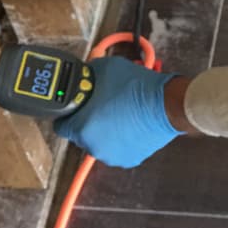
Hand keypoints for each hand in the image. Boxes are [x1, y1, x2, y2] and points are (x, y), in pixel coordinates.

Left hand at [53, 56, 181, 168]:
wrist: (167, 103)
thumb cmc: (136, 87)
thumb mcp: (105, 68)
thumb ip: (88, 74)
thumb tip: (85, 75)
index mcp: (82, 127)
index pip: (60, 125)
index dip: (69, 112)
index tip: (78, 106)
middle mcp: (93, 146)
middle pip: (81, 133)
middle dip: (88, 120)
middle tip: (103, 105)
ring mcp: (111, 155)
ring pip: (100, 141)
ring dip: (105, 130)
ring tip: (120, 113)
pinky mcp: (129, 159)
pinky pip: (117, 147)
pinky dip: (121, 138)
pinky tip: (130, 123)